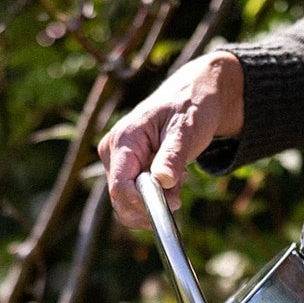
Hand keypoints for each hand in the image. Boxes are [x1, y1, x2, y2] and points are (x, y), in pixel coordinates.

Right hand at [98, 51, 243, 228]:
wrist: (191, 98)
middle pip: (121, 201)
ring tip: (178, 176)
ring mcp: (115, 163)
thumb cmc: (189, 108)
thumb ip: (173, 156)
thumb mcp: (185, 130)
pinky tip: (170, 178)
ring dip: (156, 201)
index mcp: (123, 139)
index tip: (174, 204)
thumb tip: (163, 181)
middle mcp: (112, 152)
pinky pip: (134, 199)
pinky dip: (155, 198)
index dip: (143, 203)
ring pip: (128, 204)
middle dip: (153, 203)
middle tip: (181, 184)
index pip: (120, 187)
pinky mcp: (124, 171)